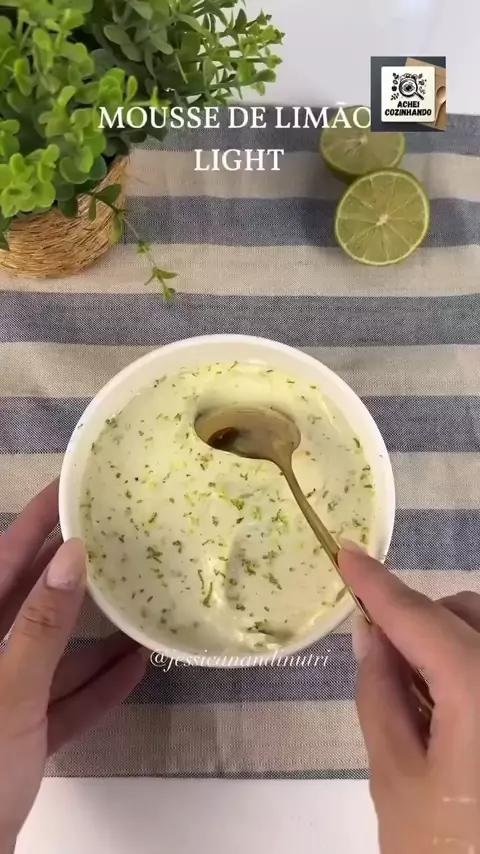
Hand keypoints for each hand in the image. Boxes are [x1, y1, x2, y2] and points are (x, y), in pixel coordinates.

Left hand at [0, 481, 147, 851]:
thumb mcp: (9, 694)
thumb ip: (41, 626)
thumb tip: (72, 556)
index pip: (1, 563)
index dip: (33, 524)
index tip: (69, 489)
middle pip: (29, 602)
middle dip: (70, 571)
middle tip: (112, 534)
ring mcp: (1, 700)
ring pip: (50, 653)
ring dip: (93, 634)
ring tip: (136, 600)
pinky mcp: (19, 738)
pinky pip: (60, 702)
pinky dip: (94, 687)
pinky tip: (134, 668)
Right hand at [339, 546, 479, 853]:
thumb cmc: (442, 851)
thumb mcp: (394, 776)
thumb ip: (378, 691)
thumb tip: (371, 633)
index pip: (420, 619)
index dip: (377, 585)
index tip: (346, 554)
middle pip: (462, 614)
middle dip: (418, 623)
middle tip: (383, 661)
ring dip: (447, 642)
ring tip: (421, 702)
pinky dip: (468, 666)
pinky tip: (452, 716)